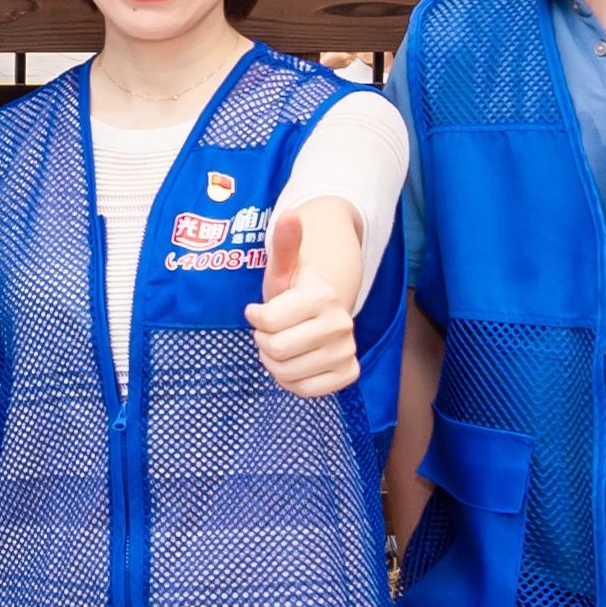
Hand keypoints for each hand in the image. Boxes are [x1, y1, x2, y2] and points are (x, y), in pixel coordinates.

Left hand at [246, 199, 363, 400]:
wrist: (319, 315)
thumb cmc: (292, 292)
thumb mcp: (283, 268)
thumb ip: (284, 244)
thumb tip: (288, 215)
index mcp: (322, 295)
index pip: (266, 321)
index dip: (256, 318)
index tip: (261, 312)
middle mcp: (341, 323)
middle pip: (275, 349)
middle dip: (263, 342)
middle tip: (272, 332)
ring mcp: (348, 350)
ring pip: (286, 373)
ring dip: (273, 363)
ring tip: (282, 346)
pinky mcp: (349, 373)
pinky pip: (304, 391)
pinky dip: (291, 382)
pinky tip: (296, 364)